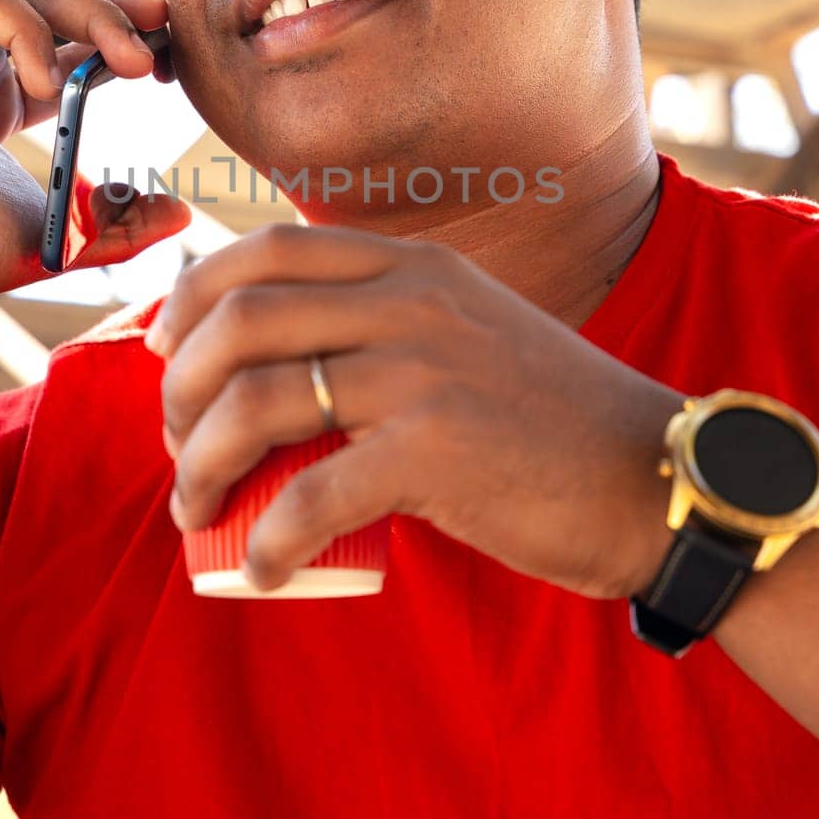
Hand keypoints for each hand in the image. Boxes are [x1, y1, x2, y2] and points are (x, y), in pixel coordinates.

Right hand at [0, 0, 189, 303]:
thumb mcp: (68, 234)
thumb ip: (123, 222)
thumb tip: (180, 213)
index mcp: (3, 96)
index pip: (72, 41)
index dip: (122, 37)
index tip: (167, 56)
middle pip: (58, 0)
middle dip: (118, 4)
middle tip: (164, 24)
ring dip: (96, 13)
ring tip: (132, 60)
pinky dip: (32, 30)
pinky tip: (50, 83)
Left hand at [147, 223, 682, 598]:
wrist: (654, 477)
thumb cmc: (552, 419)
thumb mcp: (469, 332)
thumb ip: (391, 326)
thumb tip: (287, 365)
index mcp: (415, 266)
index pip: (272, 248)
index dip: (195, 293)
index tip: (163, 349)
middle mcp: (412, 301)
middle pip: (242, 318)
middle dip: (179, 385)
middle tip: (175, 443)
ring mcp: (424, 371)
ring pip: (258, 400)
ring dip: (199, 464)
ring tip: (196, 511)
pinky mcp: (438, 450)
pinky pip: (311, 493)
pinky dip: (266, 540)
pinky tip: (261, 570)